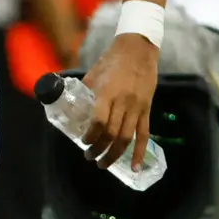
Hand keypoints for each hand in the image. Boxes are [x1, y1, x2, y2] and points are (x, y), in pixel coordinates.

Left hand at [80, 33, 158, 169]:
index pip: (99, 121)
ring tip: (104, 164)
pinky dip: (139, 152)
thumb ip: (85, 91)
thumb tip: (71, 104)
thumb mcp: (93, 73)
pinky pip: (144, 135)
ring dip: (115, 154)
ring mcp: (137, 107)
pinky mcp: (147, 110)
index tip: (83, 142)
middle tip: (89, 157)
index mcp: (107, 92)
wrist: (138, 51)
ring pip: (126, 137)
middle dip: (99, 149)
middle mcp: (123, 102)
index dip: (91, 135)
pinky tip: (134, 167)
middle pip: (112, 133)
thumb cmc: (112, 60)